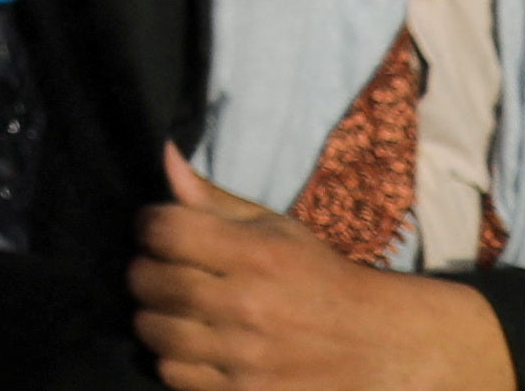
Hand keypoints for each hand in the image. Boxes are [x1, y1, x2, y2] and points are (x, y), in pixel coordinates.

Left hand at [129, 146, 511, 390]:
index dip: (148, 225)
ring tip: (173, 309)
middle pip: (149, 281)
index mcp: (256, 255)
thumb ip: (215, 199)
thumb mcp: (278, 229)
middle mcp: (248, 305)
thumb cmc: (320, 278)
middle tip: (159, 270)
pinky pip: (174, 374)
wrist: (380, 347)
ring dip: (153, 316)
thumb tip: (164, 156)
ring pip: (152, 330)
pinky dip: (173, 358)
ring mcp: (245, 356)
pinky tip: (193, 345)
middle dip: (144, 271)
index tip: (156, 231)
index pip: (162, 229)